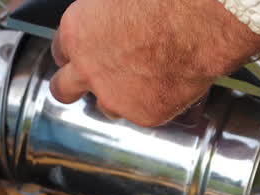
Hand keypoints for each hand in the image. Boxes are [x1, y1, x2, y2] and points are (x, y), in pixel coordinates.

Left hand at [49, 0, 259, 126]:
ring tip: (147, 76)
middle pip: (63, 89)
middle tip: (93, 79)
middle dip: (72, 86)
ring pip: (107, 106)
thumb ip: (104, 15)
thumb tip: (109, 16)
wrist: (198, 20)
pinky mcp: (145, 114)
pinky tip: (172, 80)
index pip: (61, 52)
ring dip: (119, 96)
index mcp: (76, 33)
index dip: (75, 52)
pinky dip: (156, 101)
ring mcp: (115, 97)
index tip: (86, 52)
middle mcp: (88, 70)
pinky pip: (145, 112)